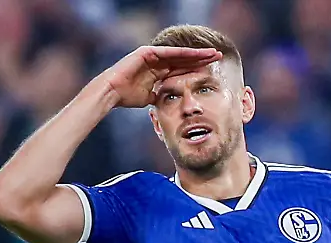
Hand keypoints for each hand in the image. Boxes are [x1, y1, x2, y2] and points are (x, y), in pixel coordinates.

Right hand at [101, 46, 221, 107]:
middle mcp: (158, 61)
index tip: (212, 70)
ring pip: (179, 54)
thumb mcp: (149, 98)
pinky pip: (168, 52)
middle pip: (184, 59)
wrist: (112, 93)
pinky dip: (182, 53)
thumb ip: (158, 96)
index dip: (197, 68)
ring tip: (212, 53)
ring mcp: (153, 55)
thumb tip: (163, 102)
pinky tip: (196, 53)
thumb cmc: (127, 97)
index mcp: (159, 71)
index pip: (182, 68)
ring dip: (196, 53)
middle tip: (218, 56)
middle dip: (201, 58)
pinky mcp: (147, 52)